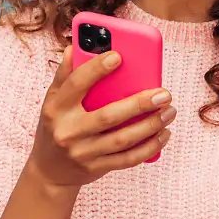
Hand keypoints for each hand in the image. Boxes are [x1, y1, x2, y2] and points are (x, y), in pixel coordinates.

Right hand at [25, 46, 175, 189]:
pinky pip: (128, 159)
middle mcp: (68, 131)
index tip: (118, 57)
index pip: (76, 85)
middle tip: (164, 94)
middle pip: (108, 116)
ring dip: (150, 126)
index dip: (96, 70)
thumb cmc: (55, 127)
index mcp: (57, 108)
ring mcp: (83, 152)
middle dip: (139, 104)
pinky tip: (163, 134)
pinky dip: (149, 147)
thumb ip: (65, 75)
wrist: (49, 172)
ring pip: (122, 139)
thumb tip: (74, 47)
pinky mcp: (97, 168)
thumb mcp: (52, 101)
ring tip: (169, 112)